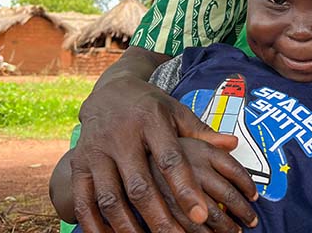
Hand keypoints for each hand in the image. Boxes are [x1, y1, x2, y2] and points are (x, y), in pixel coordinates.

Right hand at [70, 50, 257, 232]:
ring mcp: (97, 151)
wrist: (108, 92)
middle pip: (140, 185)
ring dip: (128, 227)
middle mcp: (122, 136)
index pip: (170, 158)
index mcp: (151, 121)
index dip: (184, 187)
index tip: (201, 214)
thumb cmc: (150, 107)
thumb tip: (232, 144)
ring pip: (111, 197)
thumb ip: (201, 132)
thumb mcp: (175, 112)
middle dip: (159, 218)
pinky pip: (84, 199)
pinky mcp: (78, 163)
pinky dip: (94, 224)